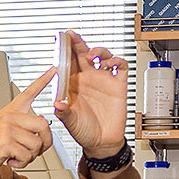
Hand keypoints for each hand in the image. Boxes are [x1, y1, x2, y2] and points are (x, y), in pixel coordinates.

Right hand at [0, 69, 54, 178]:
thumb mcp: (5, 133)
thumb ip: (23, 125)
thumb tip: (42, 120)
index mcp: (9, 113)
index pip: (28, 93)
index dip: (42, 81)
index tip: (53, 70)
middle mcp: (8, 117)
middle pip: (44, 124)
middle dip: (45, 143)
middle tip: (33, 151)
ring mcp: (6, 129)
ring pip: (37, 143)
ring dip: (31, 156)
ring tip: (16, 156)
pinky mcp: (5, 142)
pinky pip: (28, 155)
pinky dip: (22, 163)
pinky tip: (11, 161)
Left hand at [56, 33, 129, 158]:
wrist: (101, 142)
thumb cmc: (83, 130)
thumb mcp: (70, 122)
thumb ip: (64, 113)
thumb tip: (57, 105)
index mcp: (73, 84)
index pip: (68, 62)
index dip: (64, 51)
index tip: (59, 40)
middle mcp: (88, 79)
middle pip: (83, 54)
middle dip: (78, 43)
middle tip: (73, 36)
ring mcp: (103, 80)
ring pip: (102, 56)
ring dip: (98, 51)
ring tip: (92, 55)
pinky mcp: (118, 85)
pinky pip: (120, 67)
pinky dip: (117, 61)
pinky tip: (111, 64)